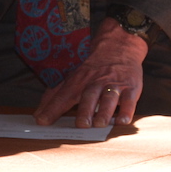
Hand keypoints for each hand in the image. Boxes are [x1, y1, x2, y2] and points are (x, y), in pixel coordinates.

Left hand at [33, 20, 149, 127]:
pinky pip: (130, 100)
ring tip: (100, 123)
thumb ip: (56, 94)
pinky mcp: (131, 88)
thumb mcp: (74, 76)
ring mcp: (115, 85)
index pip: (64, 95)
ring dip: (105, 111)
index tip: (42, 121)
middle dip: (85, 110)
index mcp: (80, 80)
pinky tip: (122, 121)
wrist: (120, 46)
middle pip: (89, 96)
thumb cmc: (94, 68)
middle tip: (81, 124)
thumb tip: (39, 113)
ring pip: (109, 98)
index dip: (53, 108)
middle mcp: (96, 82)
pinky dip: (126, 111)